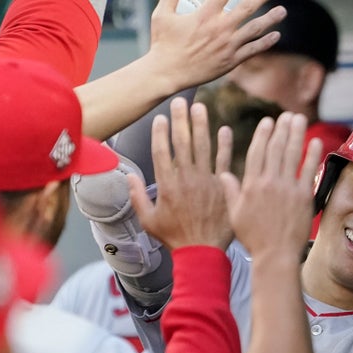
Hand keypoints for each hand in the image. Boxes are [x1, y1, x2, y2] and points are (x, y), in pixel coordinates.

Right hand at [129, 97, 234, 250]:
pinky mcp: (223, 187)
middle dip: (180, 120)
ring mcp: (206, 181)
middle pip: (182, 143)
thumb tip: (128, 177)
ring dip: (201, 125)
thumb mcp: (149, 221)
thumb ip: (138, 197)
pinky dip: (224, 145)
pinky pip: (224, 161)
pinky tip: (224, 129)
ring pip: (203, 147)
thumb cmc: (175, 238)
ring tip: (199, 107)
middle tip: (179, 100)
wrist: (203, 252)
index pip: (161, 151)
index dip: (160, 133)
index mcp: (166, 185)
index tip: (160, 117)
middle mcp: (186, 179)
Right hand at [149, 0, 286, 91]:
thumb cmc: (163, 43)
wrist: (167, 73)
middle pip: (246, 7)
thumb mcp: (162, 14)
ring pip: (254, 29)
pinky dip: (266, 42)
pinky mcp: (231, 61)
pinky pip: (252, 50)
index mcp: (204, 14)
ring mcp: (227, 45)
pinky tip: (276, 35)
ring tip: (283, 11)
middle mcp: (220, 28)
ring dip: (270, 19)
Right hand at [220, 112, 321, 257]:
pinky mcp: (304, 196)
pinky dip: (312, 154)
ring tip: (299, 119)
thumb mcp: (234, 214)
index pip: (256, 152)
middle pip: (275, 148)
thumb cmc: (253, 238)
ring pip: (291, 154)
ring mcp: (287, 188)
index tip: (268, 122)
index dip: (263, 134)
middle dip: (281, 128)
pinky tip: (315, 141)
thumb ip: (230, 191)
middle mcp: (269, 182)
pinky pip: (308, 170)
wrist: (275, 255)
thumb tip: (223, 174)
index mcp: (251, 185)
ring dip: (296, 134)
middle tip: (286, 114)